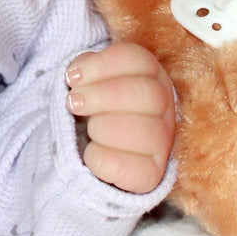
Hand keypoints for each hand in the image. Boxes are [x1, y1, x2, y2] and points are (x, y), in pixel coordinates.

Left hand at [66, 43, 174, 193]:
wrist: (93, 148)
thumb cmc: (93, 107)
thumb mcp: (89, 81)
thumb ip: (85, 70)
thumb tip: (77, 76)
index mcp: (151, 76)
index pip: (138, 59)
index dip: (102, 65)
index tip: (72, 78)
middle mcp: (164, 108)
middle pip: (149, 94)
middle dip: (103, 96)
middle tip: (74, 103)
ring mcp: (163, 143)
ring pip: (148, 132)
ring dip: (104, 128)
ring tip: (87, 129)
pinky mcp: (152, 175)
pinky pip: (136, 171)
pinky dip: (103, 160)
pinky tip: (90, 153)